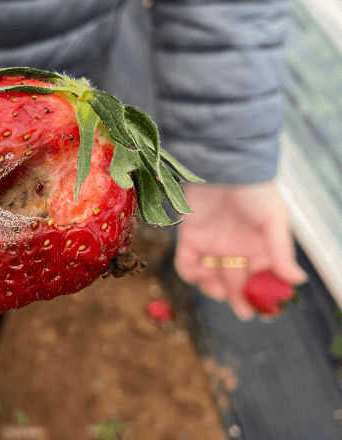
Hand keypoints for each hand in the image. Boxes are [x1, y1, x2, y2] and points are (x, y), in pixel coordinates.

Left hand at [174, 182, 306, 319]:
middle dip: (239, 300)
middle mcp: (236, 251)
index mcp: (259, 249)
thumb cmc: (254, 191)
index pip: (261, 281)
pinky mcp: (189, 239)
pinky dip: (190, 273)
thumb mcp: (274, 220)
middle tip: (243, 311)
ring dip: (214, 289)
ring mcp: (212, 246)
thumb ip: (281, 251)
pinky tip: (199, 273)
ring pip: (211, 280)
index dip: (262, 297)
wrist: (222, 167)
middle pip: (236, 284)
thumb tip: (297, 281)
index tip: (265, 312)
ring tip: (220, 289)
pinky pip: (186, 265)